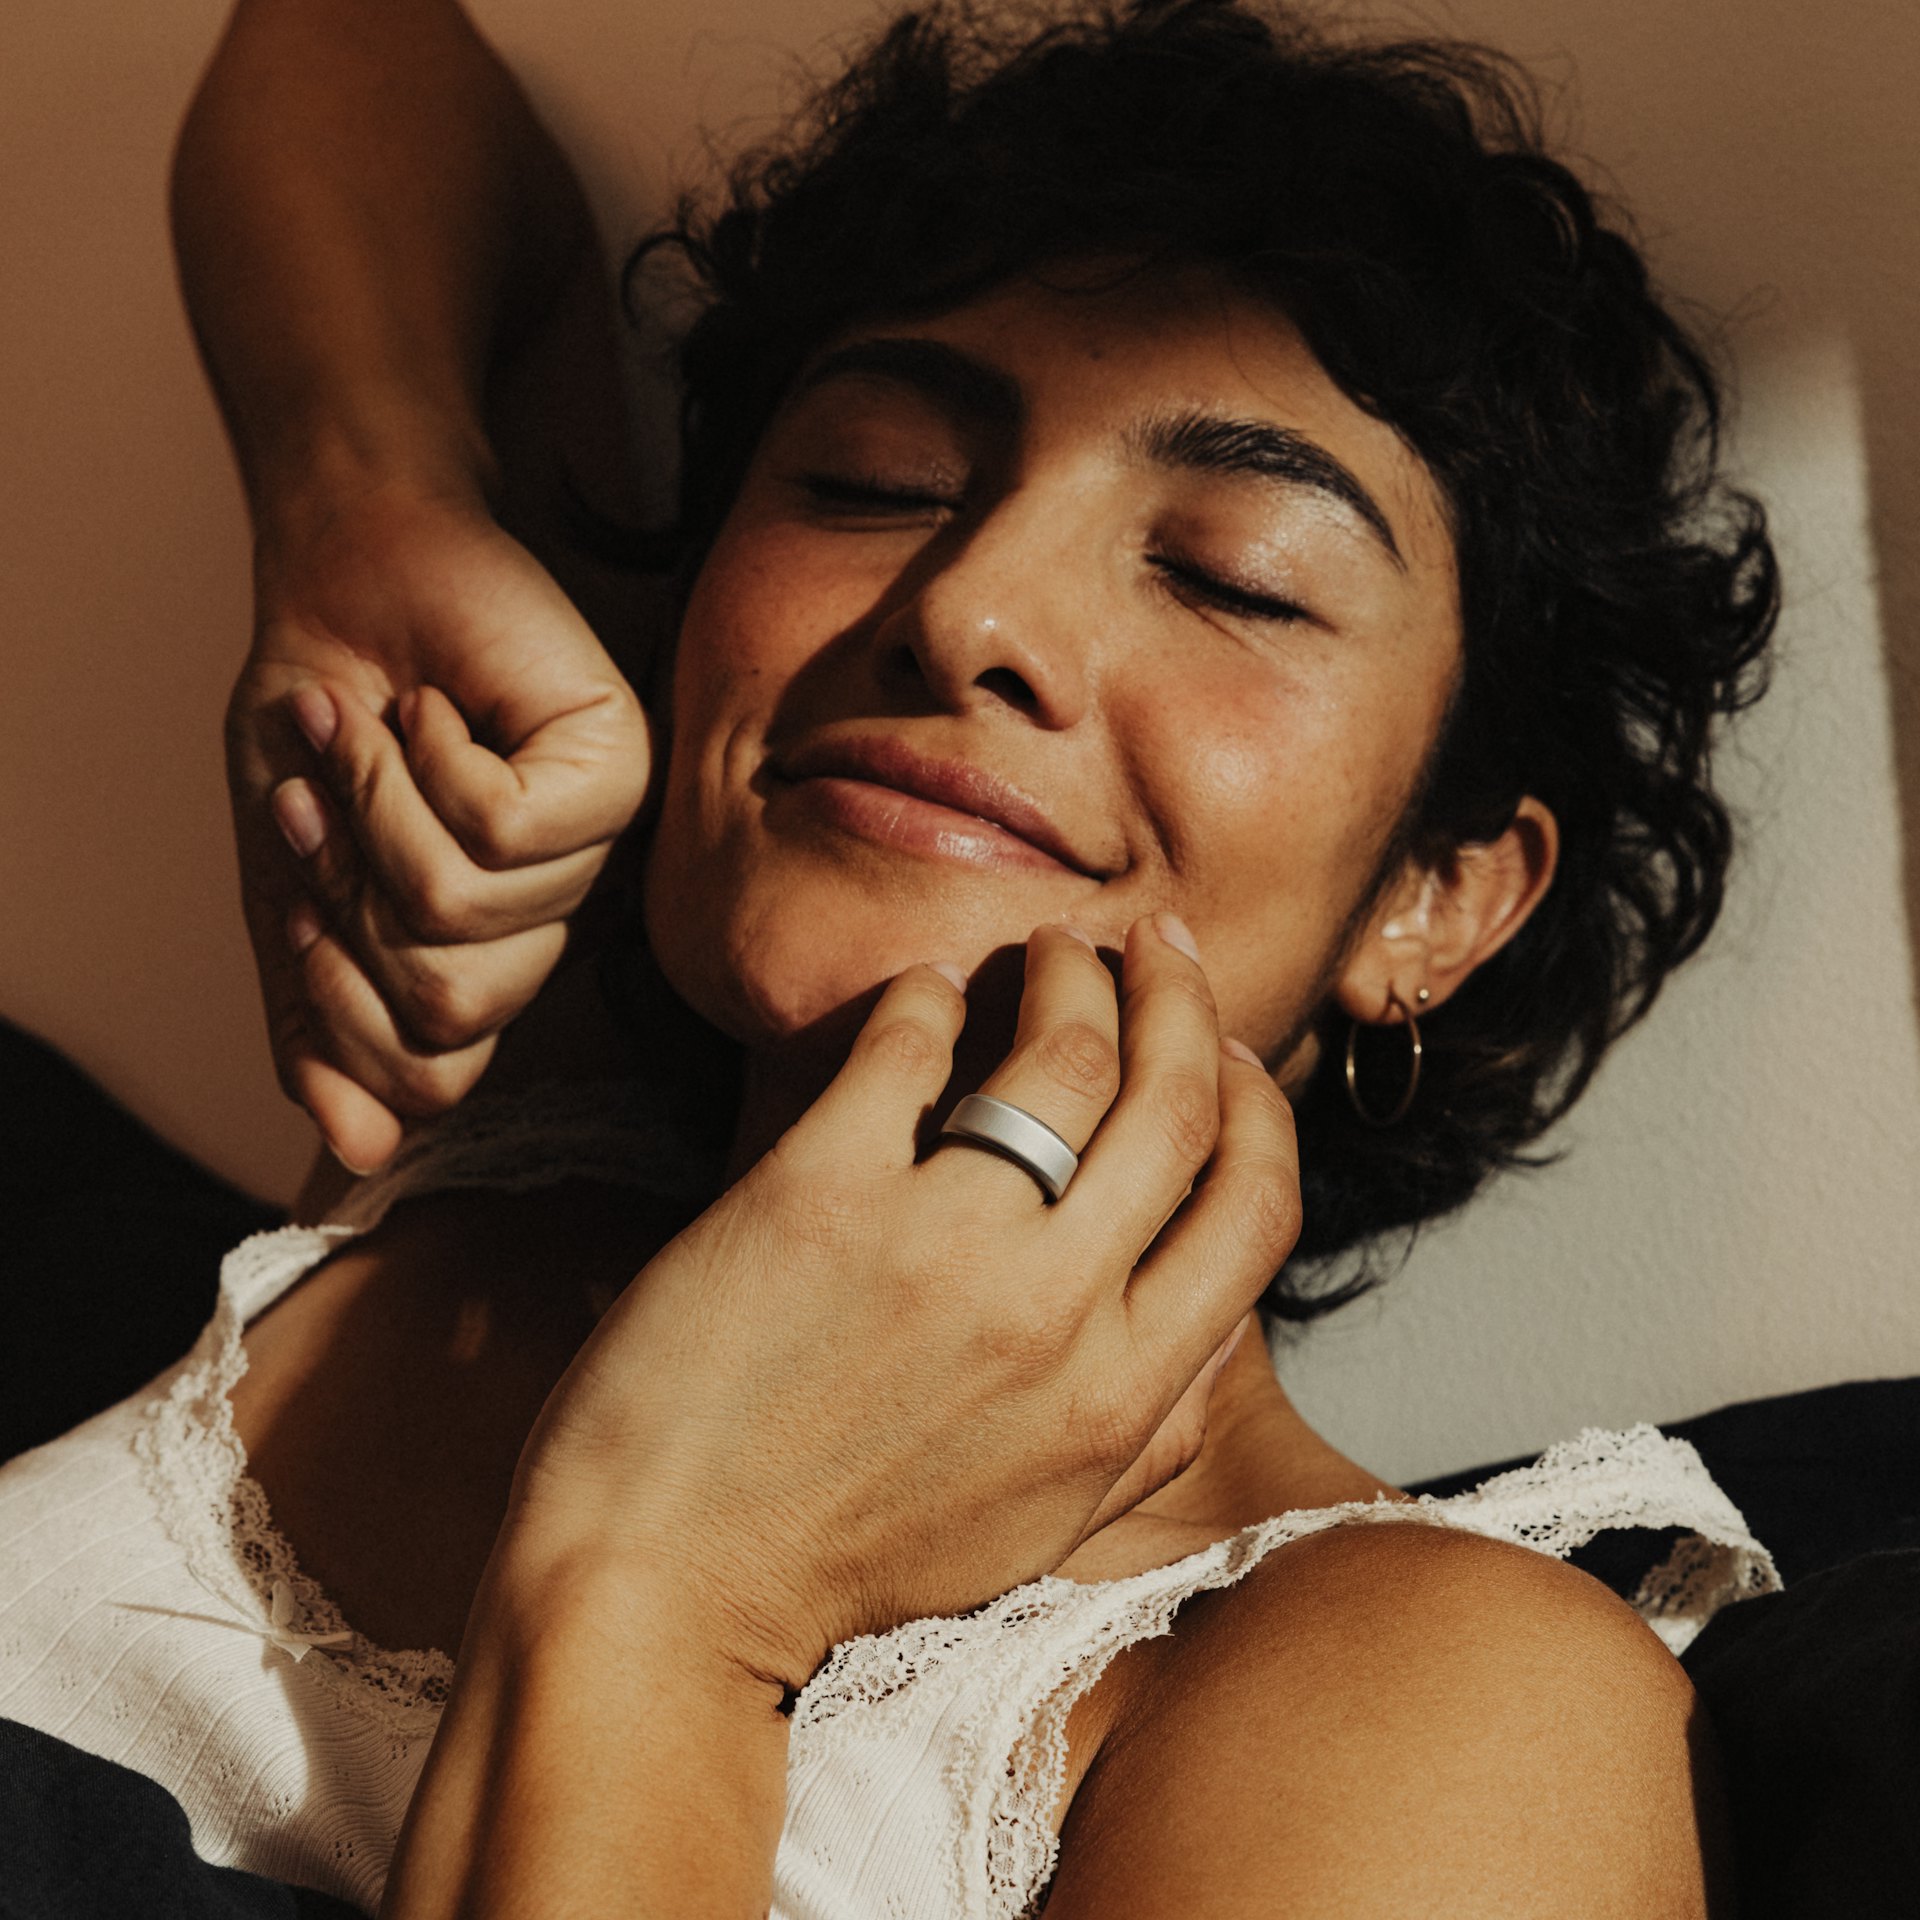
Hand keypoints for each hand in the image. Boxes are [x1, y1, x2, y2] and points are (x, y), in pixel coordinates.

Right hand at [228, 480, 652, 1171]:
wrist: (345, 569)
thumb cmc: (327, 714)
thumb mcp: (295, 881)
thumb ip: (318, 1014)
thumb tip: (360, 1150)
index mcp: (493, 958)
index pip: (433, 1075)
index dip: (335, 999)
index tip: (298, 889)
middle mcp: (559, 918)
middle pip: (450, 1007)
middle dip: (348, 898)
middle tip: (327, 800)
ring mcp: (600, 849)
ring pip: (466, 914)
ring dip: (375, 812)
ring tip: (376, 737)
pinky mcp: (618, 770)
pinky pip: (501, 829)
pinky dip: (424, 763)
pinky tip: (438, 710)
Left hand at [504, 916, 1299, 1694]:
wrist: (659, 1588)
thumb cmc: (840, 1564)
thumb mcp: (1037, 1527)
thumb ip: (1148, 1432)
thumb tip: (1221, 1326)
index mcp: (1119, 1398)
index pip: (1256, 1209)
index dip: (1257, 1106)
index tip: (1222, 1051)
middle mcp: (1054, 1313)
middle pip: (1175, 1102)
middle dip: (1181, 999)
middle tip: (1154, 946)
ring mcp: (940, 1245)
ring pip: (1066, 1053)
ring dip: (1071, 975)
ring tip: (1048, 951)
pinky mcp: (819, 1194)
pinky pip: (908, 1044)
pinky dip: (929, 995)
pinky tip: (927, 991)